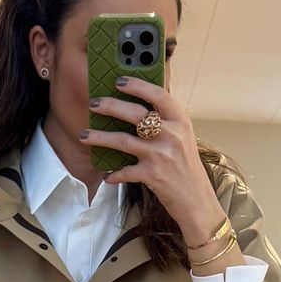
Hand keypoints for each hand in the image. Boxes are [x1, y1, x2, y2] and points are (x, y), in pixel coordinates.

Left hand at [79, 76, 235, 250]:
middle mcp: (172, 135)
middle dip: (111, 106)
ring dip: (99, 137)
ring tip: (83, 135)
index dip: (137, 86)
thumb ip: (166, 122)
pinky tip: (106, 176)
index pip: (158, 95)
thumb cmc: (187, 168)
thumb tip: (137, 108)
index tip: (119, 81)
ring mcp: (161, 155)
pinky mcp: (152, 175)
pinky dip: (114, 174)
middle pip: (136, 114)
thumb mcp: (183, 138)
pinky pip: (125, 172)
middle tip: (93, 103)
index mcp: (180, 121)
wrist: (197, 200)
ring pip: (123, 141)